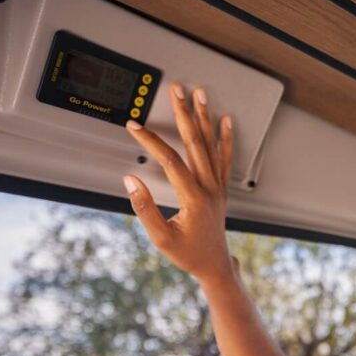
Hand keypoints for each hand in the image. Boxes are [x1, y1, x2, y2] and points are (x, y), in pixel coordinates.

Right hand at [122, 82, 234, 283]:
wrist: (215, 265)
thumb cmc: (188, 255)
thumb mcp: (160, 238)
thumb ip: (144, 208)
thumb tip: (130, 181)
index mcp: (193, 198)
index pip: (170, 161)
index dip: (151, 140)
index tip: (134, 125)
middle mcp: (209, 189)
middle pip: (195, 143)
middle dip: (184, 114)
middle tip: (177, 90)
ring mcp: (218, 187)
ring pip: (211, 146)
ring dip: (204, 118)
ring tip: (200, 94)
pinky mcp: (221, 189)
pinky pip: (225, 158)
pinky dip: (226, 138)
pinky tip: (226, 120)